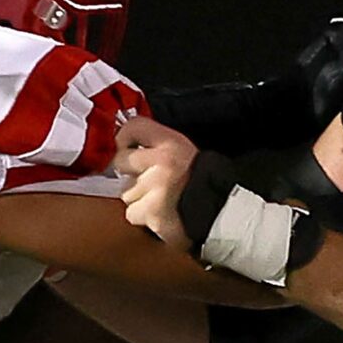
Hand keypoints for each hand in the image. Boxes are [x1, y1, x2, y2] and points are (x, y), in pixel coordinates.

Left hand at [115, 116, 198, 248]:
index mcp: (172, 143)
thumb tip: (122, 146)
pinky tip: (159, 214)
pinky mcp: (153, 211)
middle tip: (148, 181)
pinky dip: (142, 217)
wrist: (221, 211)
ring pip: (125, 192)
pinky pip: (132, 214)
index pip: (134, 126)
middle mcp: (163, 162)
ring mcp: (157, 188)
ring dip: (137, 198)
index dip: (123, 137)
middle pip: (121, 160)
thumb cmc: (199, 183)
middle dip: (129, 173)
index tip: (124, 148)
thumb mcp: (182, 153)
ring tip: (159, 200)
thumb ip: (155, 146)